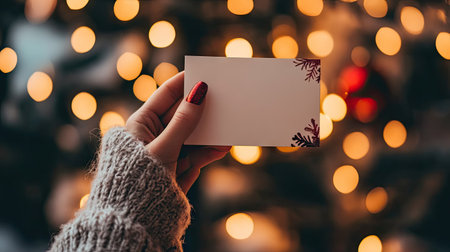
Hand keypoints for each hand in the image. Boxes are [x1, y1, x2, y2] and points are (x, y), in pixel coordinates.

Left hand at [126, 72, 229, 192]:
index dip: (184, 83)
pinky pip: (197, 154)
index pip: (165, 96)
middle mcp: (154, 135)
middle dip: (202, 108)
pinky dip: (210, 151)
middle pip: (182, 115)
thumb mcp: (163, 147)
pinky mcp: (177, 169)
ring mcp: (167, 152)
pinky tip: (223, 146)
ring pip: (193, 136)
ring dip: (210, 131)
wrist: (133, 220)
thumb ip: (184, 121)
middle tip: (224, 96)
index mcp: (141, 124)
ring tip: (229, 123)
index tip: (204, 72)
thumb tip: (199, 92)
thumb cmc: (138, 179)